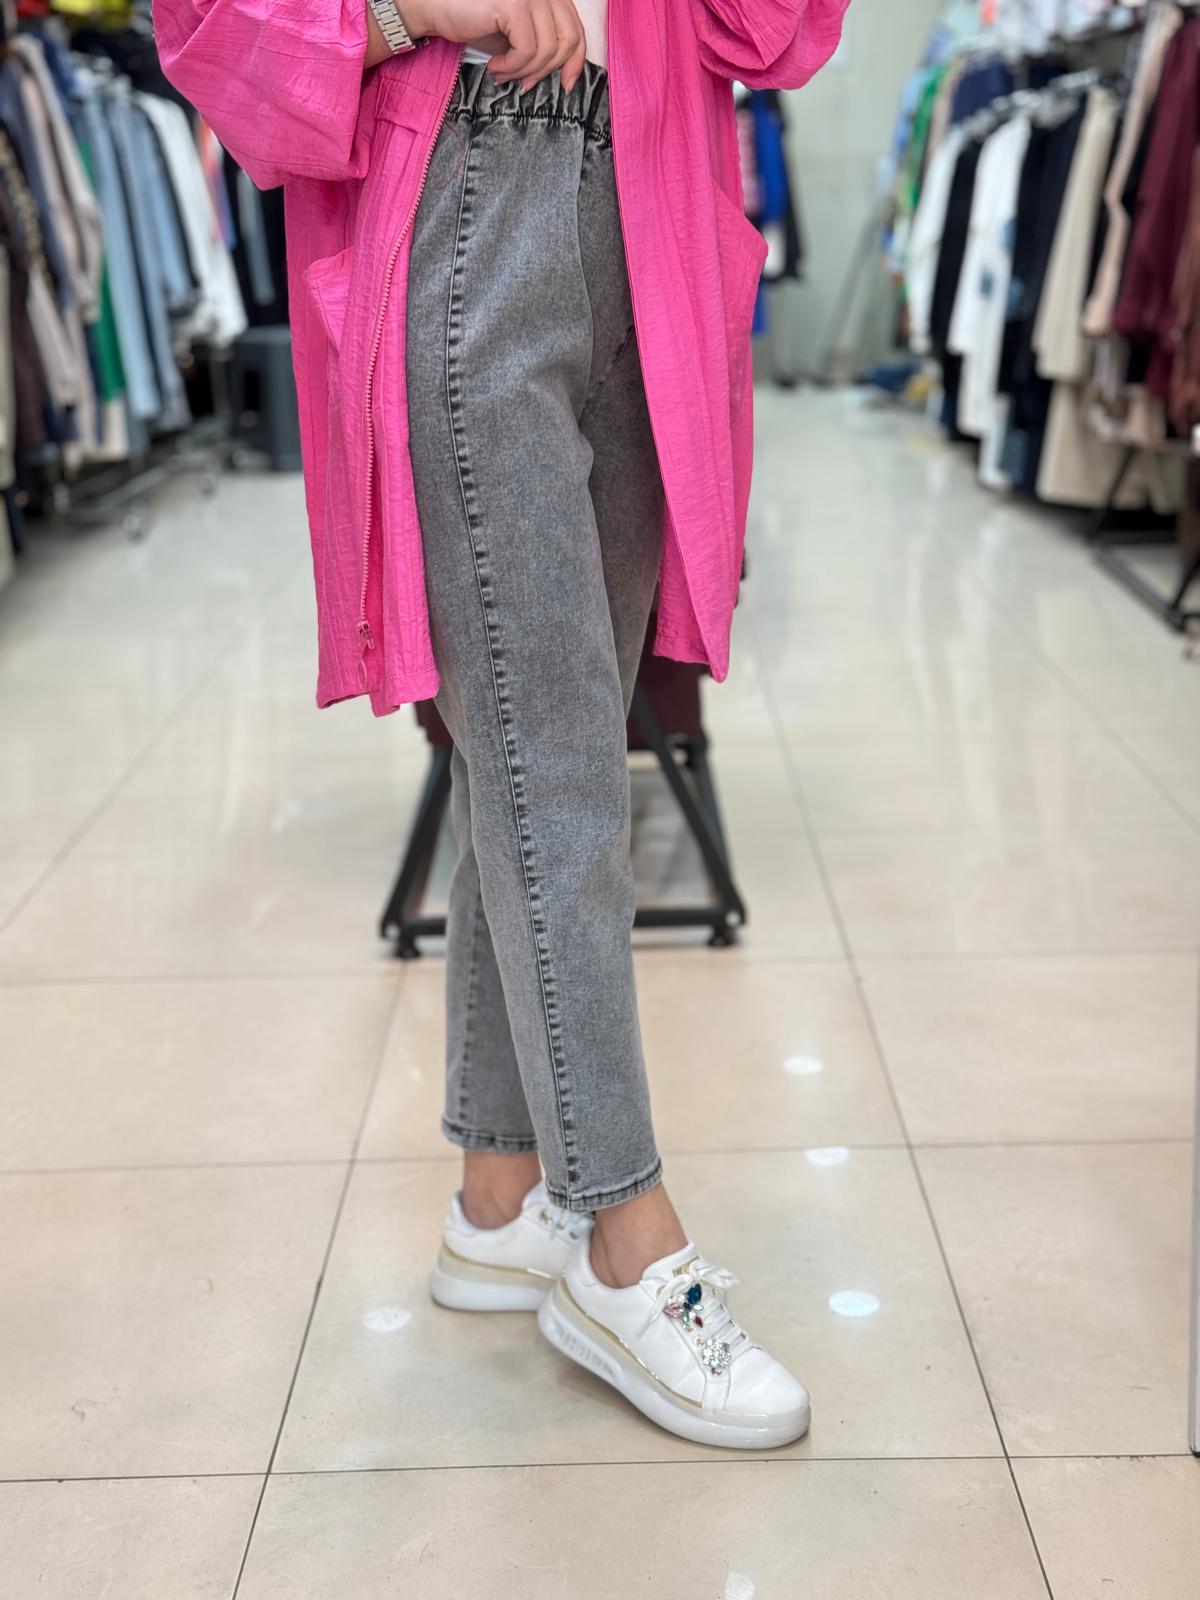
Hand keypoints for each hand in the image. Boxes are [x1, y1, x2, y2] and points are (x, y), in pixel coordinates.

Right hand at [401, 0, 586, 91]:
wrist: (435, 7)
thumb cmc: (474, 20)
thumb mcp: (516, 34)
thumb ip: (542, 42)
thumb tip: (565, 71)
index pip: (576, 27)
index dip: (576, 60)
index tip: (566, 84)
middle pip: (568, 38)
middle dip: (548, 70)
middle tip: (525, 84)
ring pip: (548, 49)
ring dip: (525, 71)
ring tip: (503, 74)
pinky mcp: (513, 3)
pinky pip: (528, 50)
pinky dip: (512, 66)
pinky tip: (494, 66)